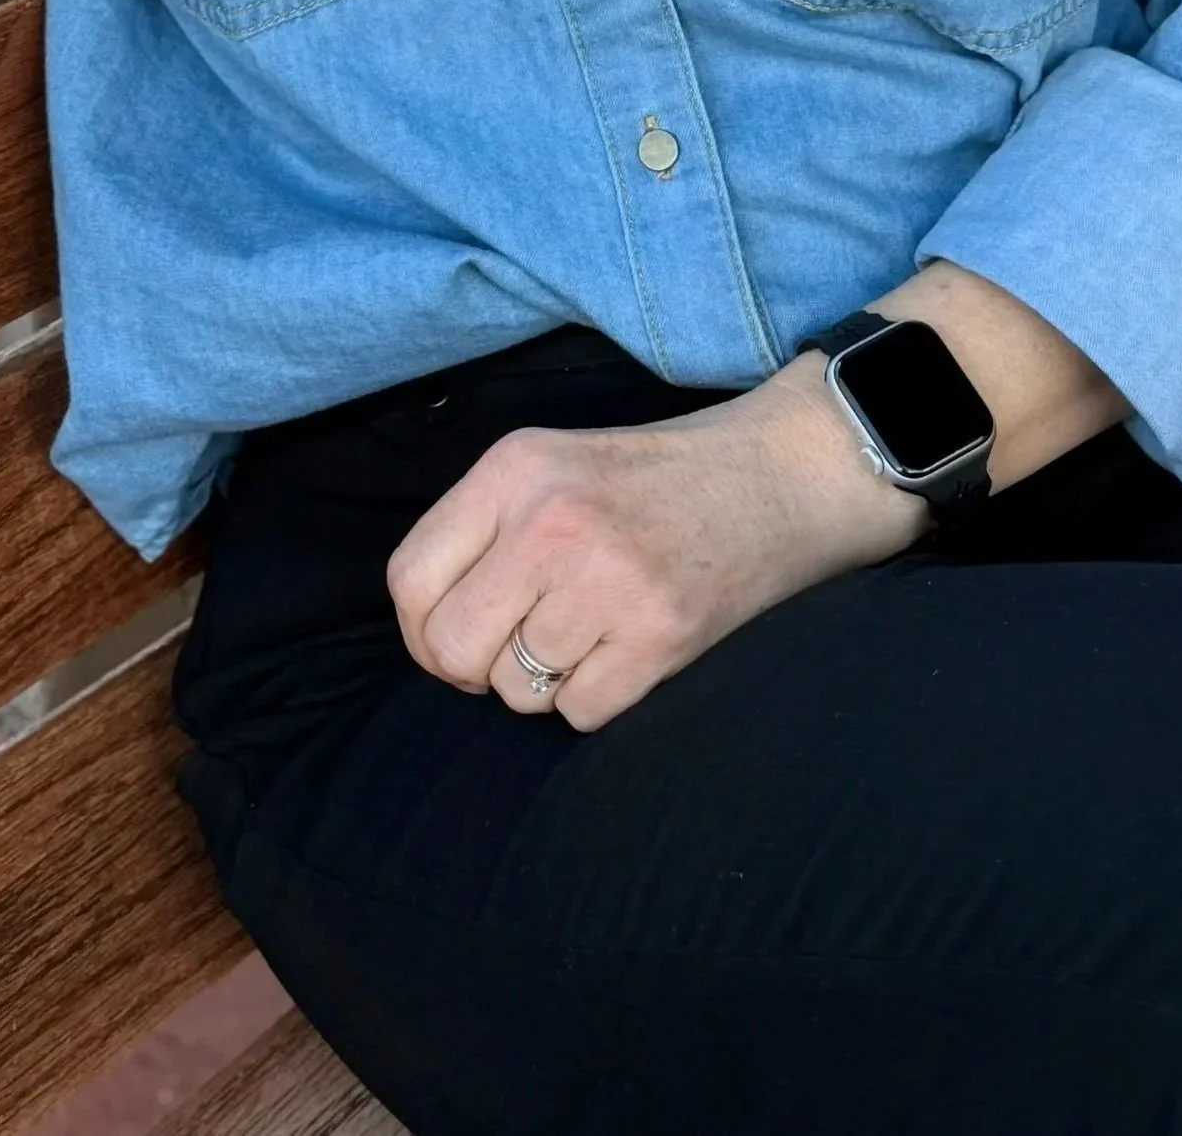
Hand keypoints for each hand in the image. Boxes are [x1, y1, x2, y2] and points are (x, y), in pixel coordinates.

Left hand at [385, 360, 924, 732]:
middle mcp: (551, 522)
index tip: (456, 634)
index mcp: (513, 470)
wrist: (772, 478)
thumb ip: (482, 531)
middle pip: (451, 650)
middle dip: (474, 669)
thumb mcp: (549, 465)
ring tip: (588, 632)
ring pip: (515, 692)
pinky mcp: (659, 636)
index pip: (409, 581)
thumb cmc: (647, 481)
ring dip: (543, 681)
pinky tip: (625, 650)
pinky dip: (594, 699)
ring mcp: (607, 581)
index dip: (421, 629)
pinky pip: (578, 715)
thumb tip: (428, 632)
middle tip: (517, 649)